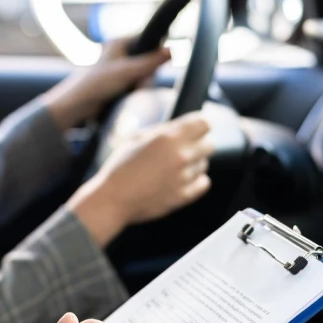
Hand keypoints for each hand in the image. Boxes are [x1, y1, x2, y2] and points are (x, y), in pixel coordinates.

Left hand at [42, 38, 170, 130]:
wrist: (79, 105)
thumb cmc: (97, 84)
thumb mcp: (127, 71)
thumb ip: (151, 61)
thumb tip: (172, 50)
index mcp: (119, 42)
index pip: (147, 38)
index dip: (155, 50)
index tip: (158, 63)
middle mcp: (120, 52)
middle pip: (148, 58)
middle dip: (148, 73)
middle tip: (140, 82)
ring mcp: (120, 67)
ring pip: (144, 73)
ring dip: (142, 83)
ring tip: (133, 90)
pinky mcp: (119, 82)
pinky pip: (137, 83)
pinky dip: (136, 89)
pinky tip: (131, 95)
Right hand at [69, 112, 214, 246]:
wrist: (112, 199)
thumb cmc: (119, 168)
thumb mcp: (134, 138)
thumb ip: (159, 131)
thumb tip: (175, 128)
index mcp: (167, 138)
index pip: (203, 123)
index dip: (198, 125)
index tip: (194, 129)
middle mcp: (180, 156)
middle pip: (210, 144)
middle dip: (199, 144)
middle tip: (186, 148)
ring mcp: (183, 177)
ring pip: (205, 164)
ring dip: (195, 164)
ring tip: (175, 167)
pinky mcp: (183, 196)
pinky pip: (204, 183)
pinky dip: (197, 181)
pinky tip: (183, 179)